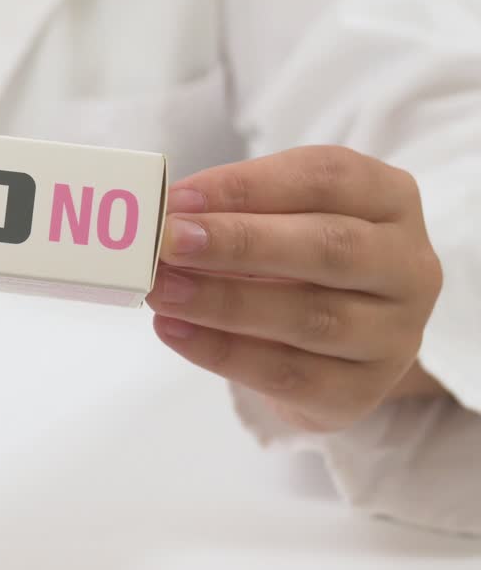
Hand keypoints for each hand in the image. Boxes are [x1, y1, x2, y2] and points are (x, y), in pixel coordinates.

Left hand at [146, 146, 444, 432]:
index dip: (248, 186)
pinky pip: (288, 373)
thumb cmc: (298, 262)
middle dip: (240, 243)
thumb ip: (234, 211)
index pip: (326, 178)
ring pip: (309, 317)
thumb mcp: (278, 220)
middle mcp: (408, 265)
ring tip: (162, 290)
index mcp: (390, 199)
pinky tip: (174, 331)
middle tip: (169, 242)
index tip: (179, 198)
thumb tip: (165, 214)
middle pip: (328, 248)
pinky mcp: (362, 391)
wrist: (334, 349)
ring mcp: (394, 334)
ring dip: (223, 301)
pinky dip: (223, 352)